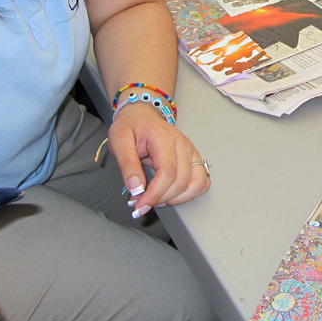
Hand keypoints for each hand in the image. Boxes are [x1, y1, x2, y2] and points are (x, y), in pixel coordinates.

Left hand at [107, 103, 209, 218]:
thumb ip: (127, 166)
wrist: (141, 114)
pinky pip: (202, 181)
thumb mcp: (119, 141)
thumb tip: (136, 189)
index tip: (139, 206)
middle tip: (142, 203)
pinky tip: (172, 195)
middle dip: (161, 199)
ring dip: (177, 199)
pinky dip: (189, 193)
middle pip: (181, 182)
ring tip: (157, 200)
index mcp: (163, 138)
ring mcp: (191, 151)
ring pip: (196, 184)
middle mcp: (182, 144)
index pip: (167, 172)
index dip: (154, 194)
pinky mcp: (193, 158)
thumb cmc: (130, 126)